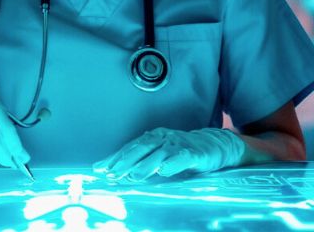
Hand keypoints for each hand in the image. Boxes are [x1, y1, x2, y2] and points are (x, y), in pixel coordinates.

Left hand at [93, 128, 244, 181]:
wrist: (213, 145)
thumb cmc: (181, 151)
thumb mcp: (159, 155)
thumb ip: (138, 161)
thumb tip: (112, 171)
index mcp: (153, 137)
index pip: (130, 147)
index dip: (114, 158)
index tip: (100, 169)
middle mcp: (164, 138)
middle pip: (141, 148)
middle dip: (125, 161)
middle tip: (112, 173)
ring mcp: (178, 144)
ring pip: (159, 153)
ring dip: (146, 165)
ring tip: (134, 176)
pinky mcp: (193, 153)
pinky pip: (182, 157)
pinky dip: (172, 163)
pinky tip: (164, 170)